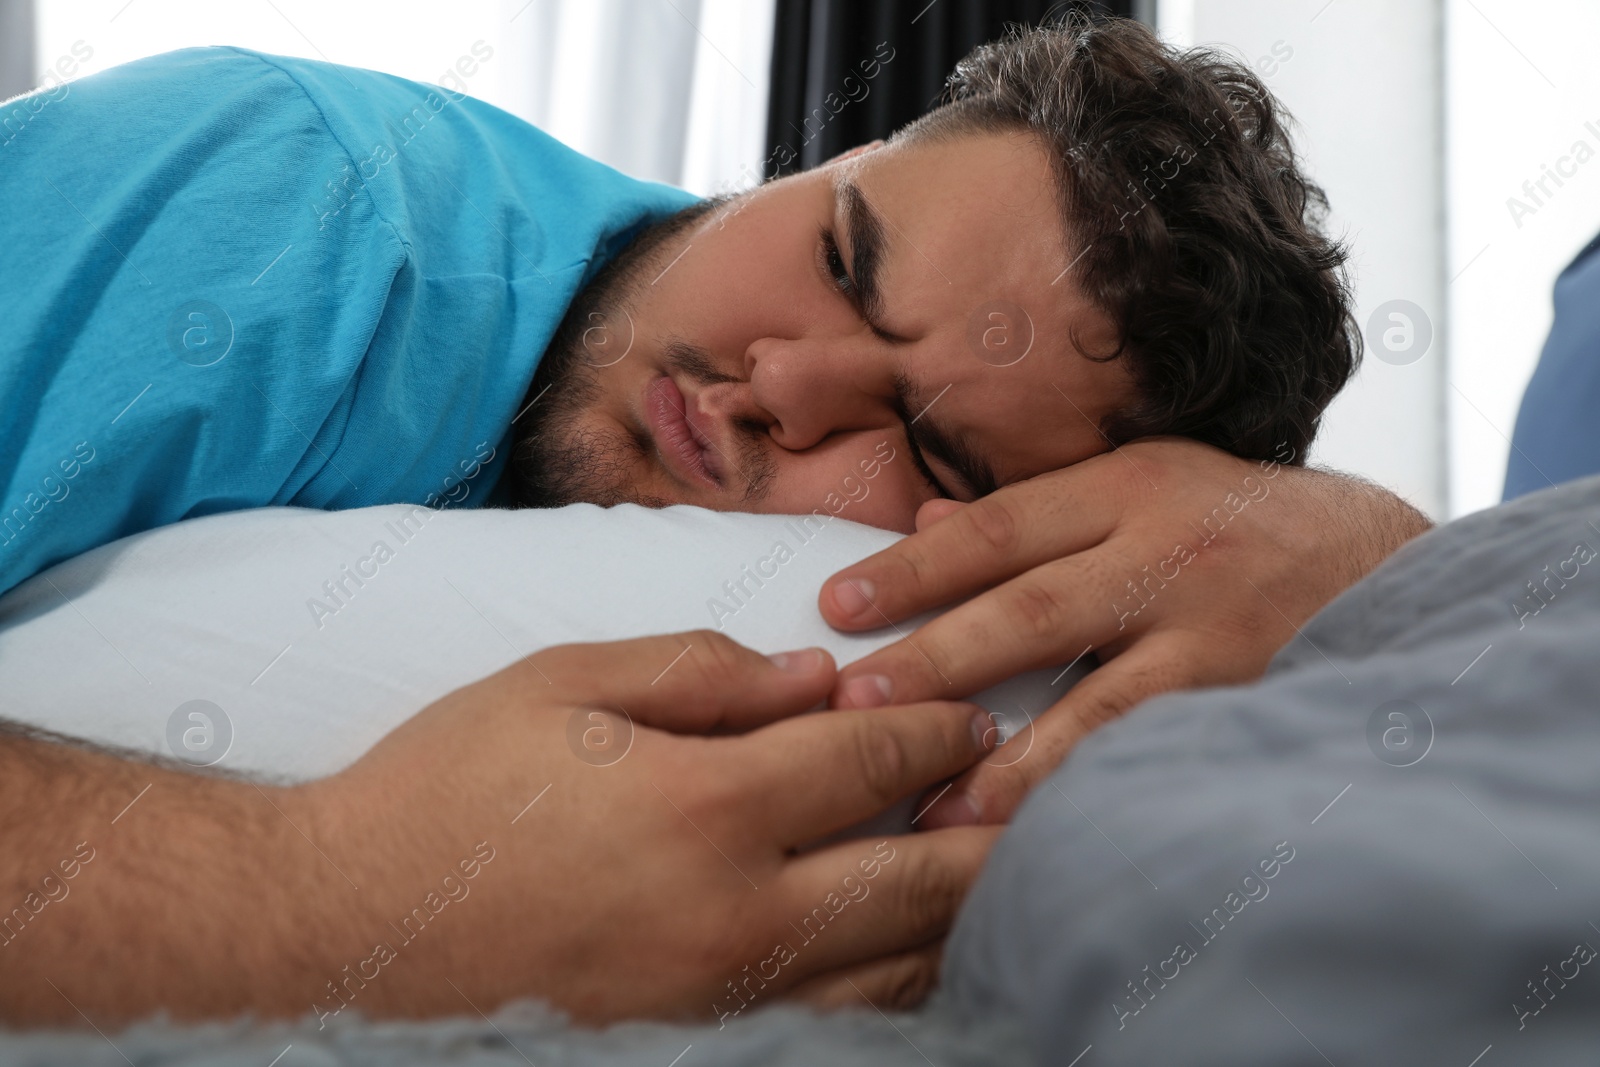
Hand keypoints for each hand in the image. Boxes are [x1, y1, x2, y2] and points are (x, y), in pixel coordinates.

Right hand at [0, 631, 998, 1027]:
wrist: (345, 932)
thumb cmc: (446, 787)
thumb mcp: (561, 685)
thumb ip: (702, 672)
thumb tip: (816, 675)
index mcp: (704, 805)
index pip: (870, 759)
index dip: (934, 731)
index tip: (969, 715)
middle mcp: (734, 914)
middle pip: (920, 877)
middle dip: (987, 829)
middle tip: (1027, 793)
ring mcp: (722, 998)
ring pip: (896, 965)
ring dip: (958, 911)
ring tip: (992, 864)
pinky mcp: (698, 1043)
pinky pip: (836, 1019)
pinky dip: (894, 979)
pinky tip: (907, 943)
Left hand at [817, 437, 1431, 828]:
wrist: (1385, 563)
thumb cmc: (1238, 524)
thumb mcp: (1144, 486)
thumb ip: (1038, 513)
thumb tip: (920, 528)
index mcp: (1130, 487)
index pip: (1001, 528)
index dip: (915, 568)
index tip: (838, 604)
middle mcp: (1169, 551)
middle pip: (1031, 605)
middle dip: (936, 655)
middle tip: (854, 699)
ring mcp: (1212, 632)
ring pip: (1093, 695)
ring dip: (1005, 753)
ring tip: (930, 800)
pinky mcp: (1244, 699)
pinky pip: (1153, 750)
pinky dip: (1088, 789)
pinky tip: (1031, 826)